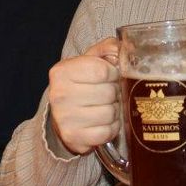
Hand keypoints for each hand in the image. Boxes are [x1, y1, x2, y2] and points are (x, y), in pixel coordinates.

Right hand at [48, 38, 121, 154]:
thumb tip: (125, 48)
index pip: (102, 70)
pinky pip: (106, 132)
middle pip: (108, 92)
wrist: (64, 115)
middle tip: (109, 93)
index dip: (114, 73)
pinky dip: (111, 128)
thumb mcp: (91, 60)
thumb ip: (108, 48)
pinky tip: (104, 122)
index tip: (111, 76)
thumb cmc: (81, 84)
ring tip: (106, 106)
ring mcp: (65, 118)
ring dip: (114, 111)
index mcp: (62, 71)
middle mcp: (60, 94)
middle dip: (115, 93)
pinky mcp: (73, 137)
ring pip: (109, 113)